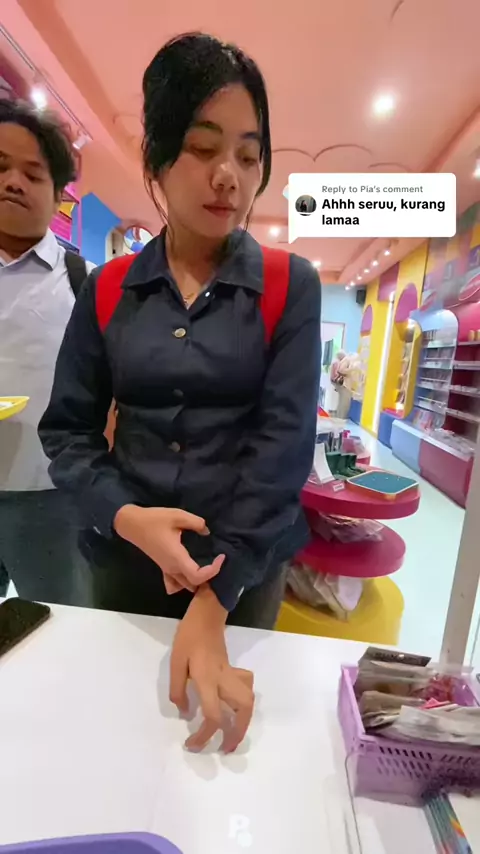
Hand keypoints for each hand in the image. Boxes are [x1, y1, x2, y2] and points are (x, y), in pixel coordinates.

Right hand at [114, 504, 224, 593]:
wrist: (132, 524)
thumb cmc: (154, 520)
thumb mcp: (177, 516)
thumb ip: (196, 523)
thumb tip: (207, 531)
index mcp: (177, 557)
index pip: (198, 576)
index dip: (213, 570)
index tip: (221, 556)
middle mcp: (172, 568)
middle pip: (194, 584)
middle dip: (209, 576)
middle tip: (216, 560)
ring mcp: (166, 569)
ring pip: (185, 586)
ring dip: (198, 581)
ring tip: (207, 566)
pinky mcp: (163, 567)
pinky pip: (174, 583)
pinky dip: (184, 582)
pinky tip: (191, 571)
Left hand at [170, 585, 254, 752]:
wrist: (206, 614)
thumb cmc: (188, 637)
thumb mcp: (175, 662)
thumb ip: (178, 689)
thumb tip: (185, 712)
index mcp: (208, 679)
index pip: (212, 715)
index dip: (205, 735)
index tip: (193, 745)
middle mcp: (224, 680)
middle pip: (242, 710)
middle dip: (237, 733)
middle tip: (225, 747)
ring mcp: (232, 674)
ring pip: (249, 701)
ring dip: (244, 721)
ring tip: (233, 734)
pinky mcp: (234, 670)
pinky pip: (246, 689)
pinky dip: (244, 702)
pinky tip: (233, 706)